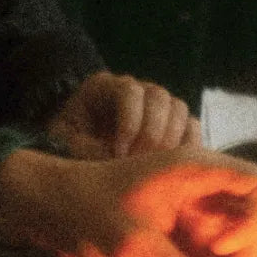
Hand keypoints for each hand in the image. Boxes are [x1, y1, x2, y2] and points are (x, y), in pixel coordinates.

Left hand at [0, 148, 256, 256]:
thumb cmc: (83, 209)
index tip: (219, 248)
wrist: (45, 209)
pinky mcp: (177, 236)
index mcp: (196, 171)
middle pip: (254, 227)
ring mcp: (191, 213)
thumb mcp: (131, 246)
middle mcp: (202, 190)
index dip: (256, 222)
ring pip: (234, 251)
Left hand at [46, 71, 199, 158]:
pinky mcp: (173, 124)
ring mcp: (157, 104)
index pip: (129, 90)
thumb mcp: (65, 141)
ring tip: (153, 169)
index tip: (119, 152)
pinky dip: (187, 147)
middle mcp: (136, 89)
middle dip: (151, 133)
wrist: (77, 147)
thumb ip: (85, 146)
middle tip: (139, 163)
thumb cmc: (68, 140)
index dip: (129, 121)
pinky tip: (170, 170)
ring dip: (170, 140)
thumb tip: (116, 159)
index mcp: (105, 86)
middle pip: (159, 96)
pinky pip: (192, 127)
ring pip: (179, 109)